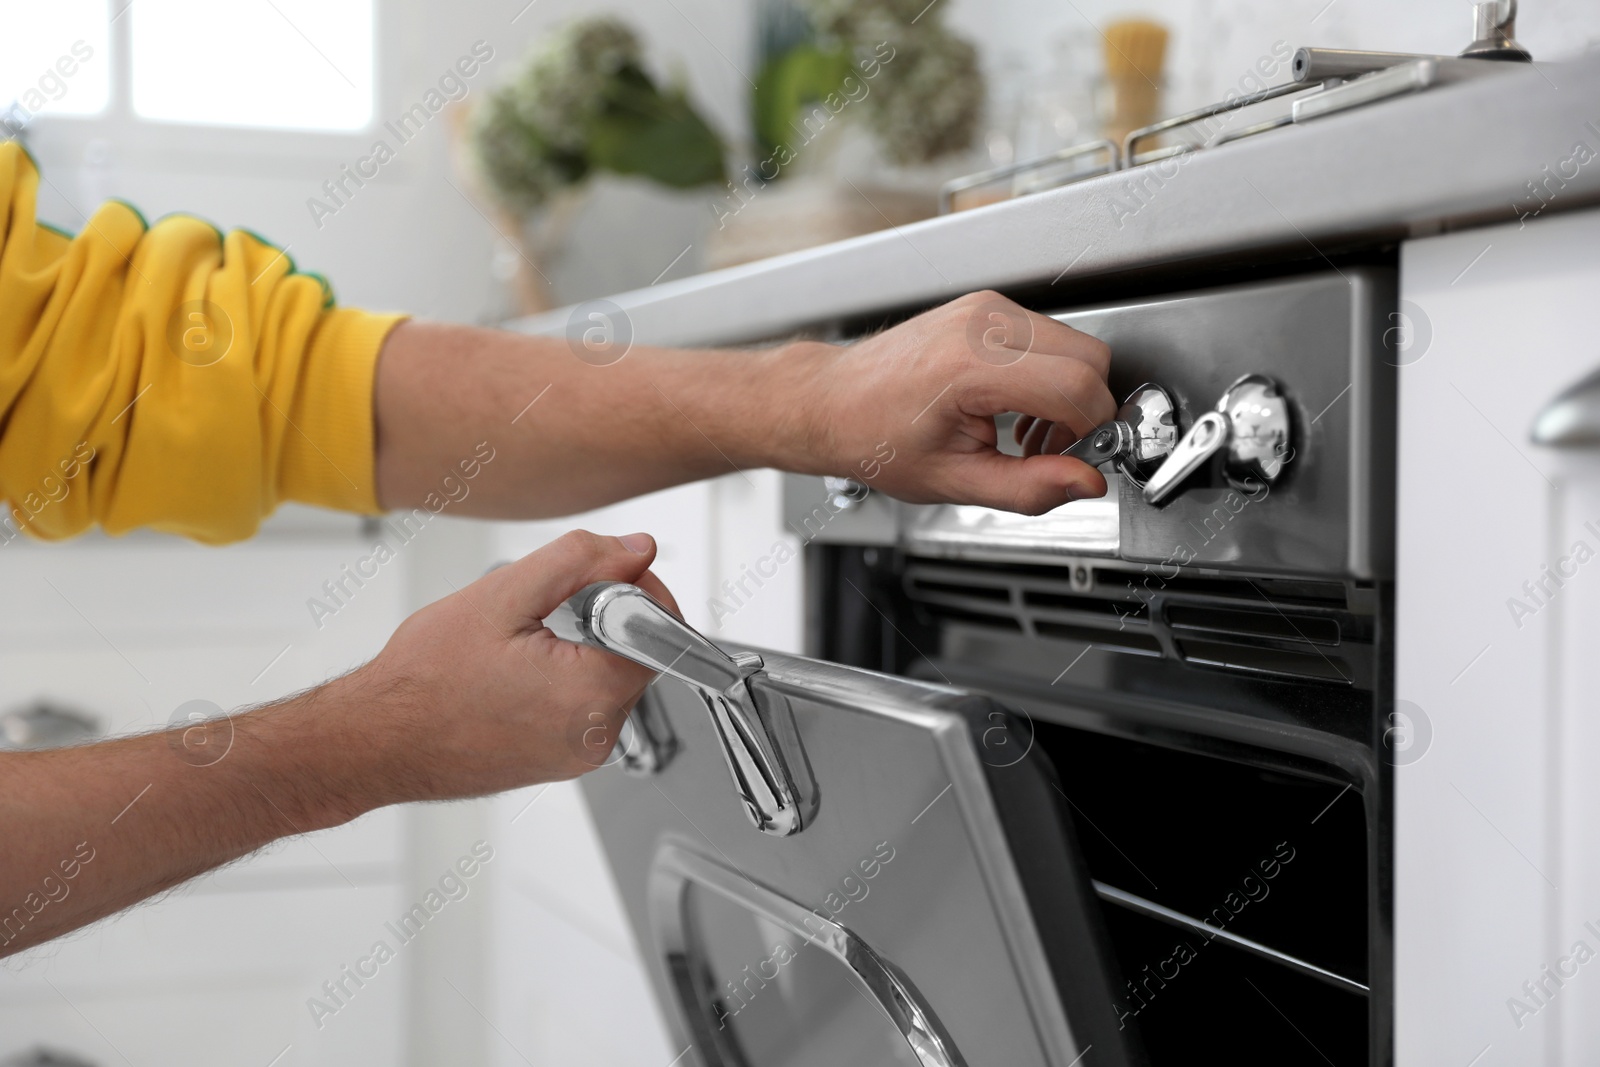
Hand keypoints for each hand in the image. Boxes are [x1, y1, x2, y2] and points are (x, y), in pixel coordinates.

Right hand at [350, 530, 678, 803]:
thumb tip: (636, 549)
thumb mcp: (504, 595)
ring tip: (525, 641)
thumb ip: (580, 562)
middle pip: (640, 654)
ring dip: (586, 646)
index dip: (636, 589)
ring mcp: (580, 755)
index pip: (660, 629)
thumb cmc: (422, 681)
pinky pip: (588, 706)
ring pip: (614, 678)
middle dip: (608, 617)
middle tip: (549, 605)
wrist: (376, 741)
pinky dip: (568, 677)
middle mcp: (597, 736)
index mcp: (593, 695)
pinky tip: (520, 669)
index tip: (601, 574)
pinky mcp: (562, 763)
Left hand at [802, 291, 1115, 514]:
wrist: (832, 402)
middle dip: (1086, 412)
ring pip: (1076, 345)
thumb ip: (1027, 487)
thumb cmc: (872, 437)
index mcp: (970, 365)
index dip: (1093, 430)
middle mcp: (982, 323)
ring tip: (1027, 435)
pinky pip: (1049, 337)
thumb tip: (1085, 483)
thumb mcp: (952, 481)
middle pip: (1090, 358)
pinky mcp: (986, 307)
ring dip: (1069, 396)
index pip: (1076, 386)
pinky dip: (1050, 377)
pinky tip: (1016, 410)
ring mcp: (985, 308)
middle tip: (1053, 451)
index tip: (1078, 460)